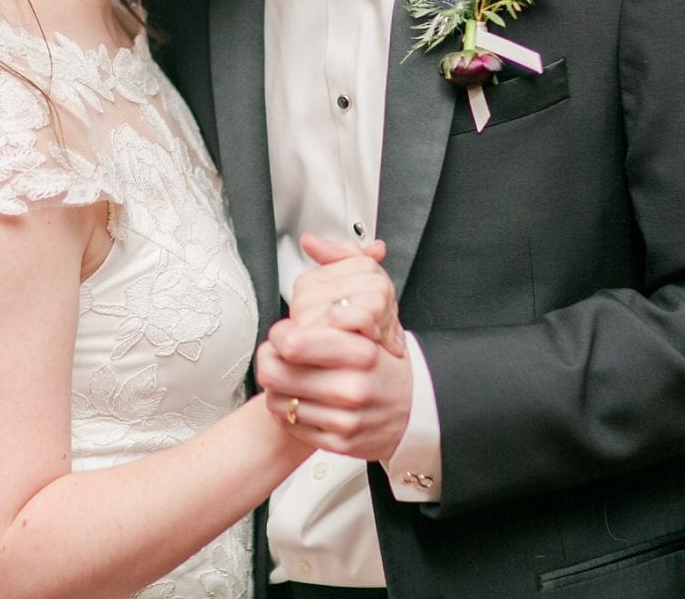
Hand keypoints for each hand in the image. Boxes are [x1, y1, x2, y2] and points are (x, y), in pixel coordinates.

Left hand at [261, 235, 412, 459]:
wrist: (416, 411)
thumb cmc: (386, 359)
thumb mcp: (375, 312)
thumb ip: (344, 272)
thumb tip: (311, 241)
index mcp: (361, 352)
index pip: (292, 343)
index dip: (279, 336)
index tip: (285, 333)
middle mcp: (352, 389)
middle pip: (276, 372)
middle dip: (269, 360)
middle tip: (277, 354)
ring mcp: (345, 420)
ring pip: (277, 400)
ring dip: (276, 386)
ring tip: (289, 376)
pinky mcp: (337, 443)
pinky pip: (291, 424)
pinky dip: (290, 410)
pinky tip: (303, 399)